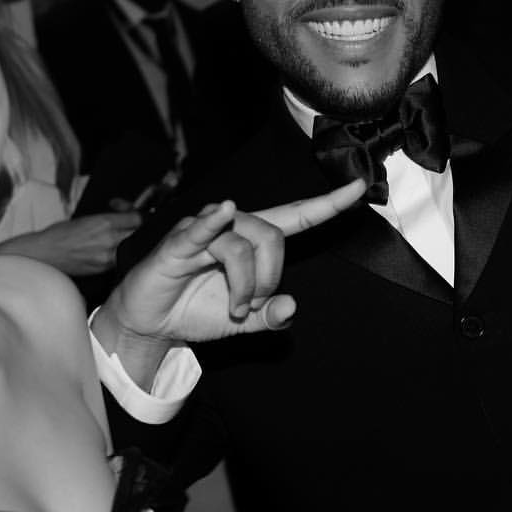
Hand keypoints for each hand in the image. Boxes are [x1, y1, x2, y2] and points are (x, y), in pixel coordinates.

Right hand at [0, 210, 142, 276]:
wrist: (44, 254)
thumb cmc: (59, 234)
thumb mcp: (86, 218)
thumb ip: (108, 218)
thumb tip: (123, 215)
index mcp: (104, 223)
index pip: (137, 217)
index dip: (136, 212)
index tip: (129, 211)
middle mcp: (110, 240)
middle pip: (139, 233)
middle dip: (137, 227)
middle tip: (129, 224)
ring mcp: (108, 257)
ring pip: (132, 248)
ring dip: (130, 242)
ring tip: (120, 238)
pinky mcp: (103, 269)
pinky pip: (121, 260)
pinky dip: (120, 254)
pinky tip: (112, 250)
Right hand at [94, 180, 364, 376]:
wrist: (151, 324)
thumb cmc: (194, 311)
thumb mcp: (244, 322)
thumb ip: (272, 316)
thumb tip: (292, 307)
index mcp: (251, 240)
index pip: (296, 216)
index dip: (328, 204)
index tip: (359, 186)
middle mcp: (230, 226)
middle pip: (272, 236)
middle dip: (270, 278)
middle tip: (252, 308)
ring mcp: (202, 230)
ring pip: (243, 246)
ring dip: (245, 286)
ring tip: (234, 310)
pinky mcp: (177, 244)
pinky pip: (201, 231)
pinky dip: (212, 222)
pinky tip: (220, 213)